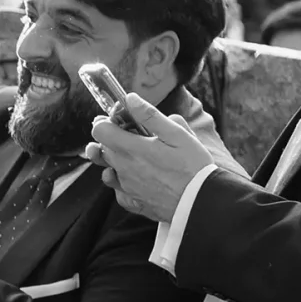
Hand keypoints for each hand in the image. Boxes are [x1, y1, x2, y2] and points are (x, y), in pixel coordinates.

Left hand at [85, 93, 226, 223]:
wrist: (200, 202)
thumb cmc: (193, 167)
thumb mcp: (177, 134)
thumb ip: (150, 116)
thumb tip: (130, 99)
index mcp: (132, 149)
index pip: (100, 131)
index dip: (106, 122)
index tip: (118, 120)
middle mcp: (123, 168)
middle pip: (102, 150)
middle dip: (111, 140)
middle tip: (132, 136)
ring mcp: (126, 187)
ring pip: (107, 171)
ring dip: (115, 162)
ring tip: (135, 157)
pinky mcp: (132, 202)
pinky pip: (118, 191)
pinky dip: (123, 183)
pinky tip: (138, 178)